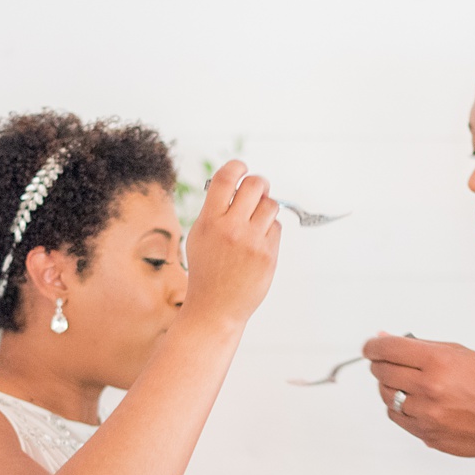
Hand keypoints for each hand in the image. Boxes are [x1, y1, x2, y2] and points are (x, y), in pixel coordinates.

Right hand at [182, 160, 281, 324]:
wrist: (215, 308)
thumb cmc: (207, 271)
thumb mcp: (199, 236)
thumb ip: (214, 211)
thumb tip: (236, 185)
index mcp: (209, 221)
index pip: (226, 179)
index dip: (237, 167)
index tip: (241, 167)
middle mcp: (231, 228)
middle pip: (255, 185)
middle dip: (258, 183)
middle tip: (257, 189)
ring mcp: (252, 242)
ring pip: (270, 205)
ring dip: (265, 207)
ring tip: (256, 220)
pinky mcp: (268, 255)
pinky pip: (275, 228)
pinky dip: (269, 230)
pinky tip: (257, 243)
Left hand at [363, 334, 474, 457]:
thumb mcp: (461, 354)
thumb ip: (422, 345)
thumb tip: (386, 338)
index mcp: (438, 362)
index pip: (389, 348)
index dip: (373, 346)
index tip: (370, 346)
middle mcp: (429, 388)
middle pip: (382, 371)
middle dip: (380, 364)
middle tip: (385, 362)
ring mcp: (425, 413)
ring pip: (386, 395)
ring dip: (389, 386)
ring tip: (404, 383)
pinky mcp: (425, 433)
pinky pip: (396, 416)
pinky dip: (397, 406)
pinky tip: (411, 401)